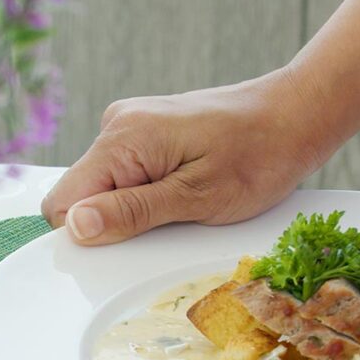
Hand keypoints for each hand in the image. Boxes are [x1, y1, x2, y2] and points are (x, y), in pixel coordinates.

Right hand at [41, 71, 329, 244]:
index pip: (64, 202)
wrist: (295, 116)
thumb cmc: (258, 154)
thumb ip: (132, 212)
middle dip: (115, 222)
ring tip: (185, 204)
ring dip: (135, 208)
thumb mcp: (196, 198)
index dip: (89, 233)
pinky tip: (184, 192)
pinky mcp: (146, 133)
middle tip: (168, 224)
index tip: (130, 243)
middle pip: (81, 197)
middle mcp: (117, 126)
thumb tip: (77, 226)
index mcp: (122, 138)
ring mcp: (131, 127)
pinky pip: (126, 175)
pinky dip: (147, 193)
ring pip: (104, 189)